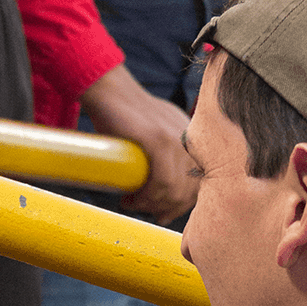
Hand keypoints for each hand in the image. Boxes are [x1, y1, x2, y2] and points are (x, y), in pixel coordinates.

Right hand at [80, 64, 195, 224]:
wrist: (108, 91)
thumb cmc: (122, 117)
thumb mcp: (152, 135)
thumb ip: (163, 157)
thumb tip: (164, 192)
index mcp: (190, 138)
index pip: (198, 182)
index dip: (181, 205)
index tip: (161, 214)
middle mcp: (188, 137)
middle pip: (189, 190)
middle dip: (165, 209)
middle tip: (141, 208)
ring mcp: (175, 137)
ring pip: (175, 189)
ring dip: (151, 205)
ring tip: (131, 202)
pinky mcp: (158, 139)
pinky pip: (162, 181)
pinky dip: (146, 197)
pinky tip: (130, 197)